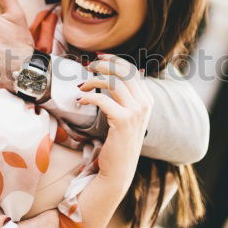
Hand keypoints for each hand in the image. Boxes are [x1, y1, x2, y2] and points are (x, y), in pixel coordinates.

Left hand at [78, 53, 152, 183]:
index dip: (114, 60)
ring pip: (113, 82)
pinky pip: (102, 99)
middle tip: (88, 66)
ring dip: (93, 80)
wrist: (119, 169)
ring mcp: (136, 112)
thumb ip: (125, 98)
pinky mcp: (123, 120)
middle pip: (123, 71)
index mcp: (147, 99)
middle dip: (104, 65)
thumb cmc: (119, 142)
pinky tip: (80, 101)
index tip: (99, 57)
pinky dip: (88, 96)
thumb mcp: (127, 116)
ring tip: (81, 86)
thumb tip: (111, 75)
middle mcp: (145, 103)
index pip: (132, 70)